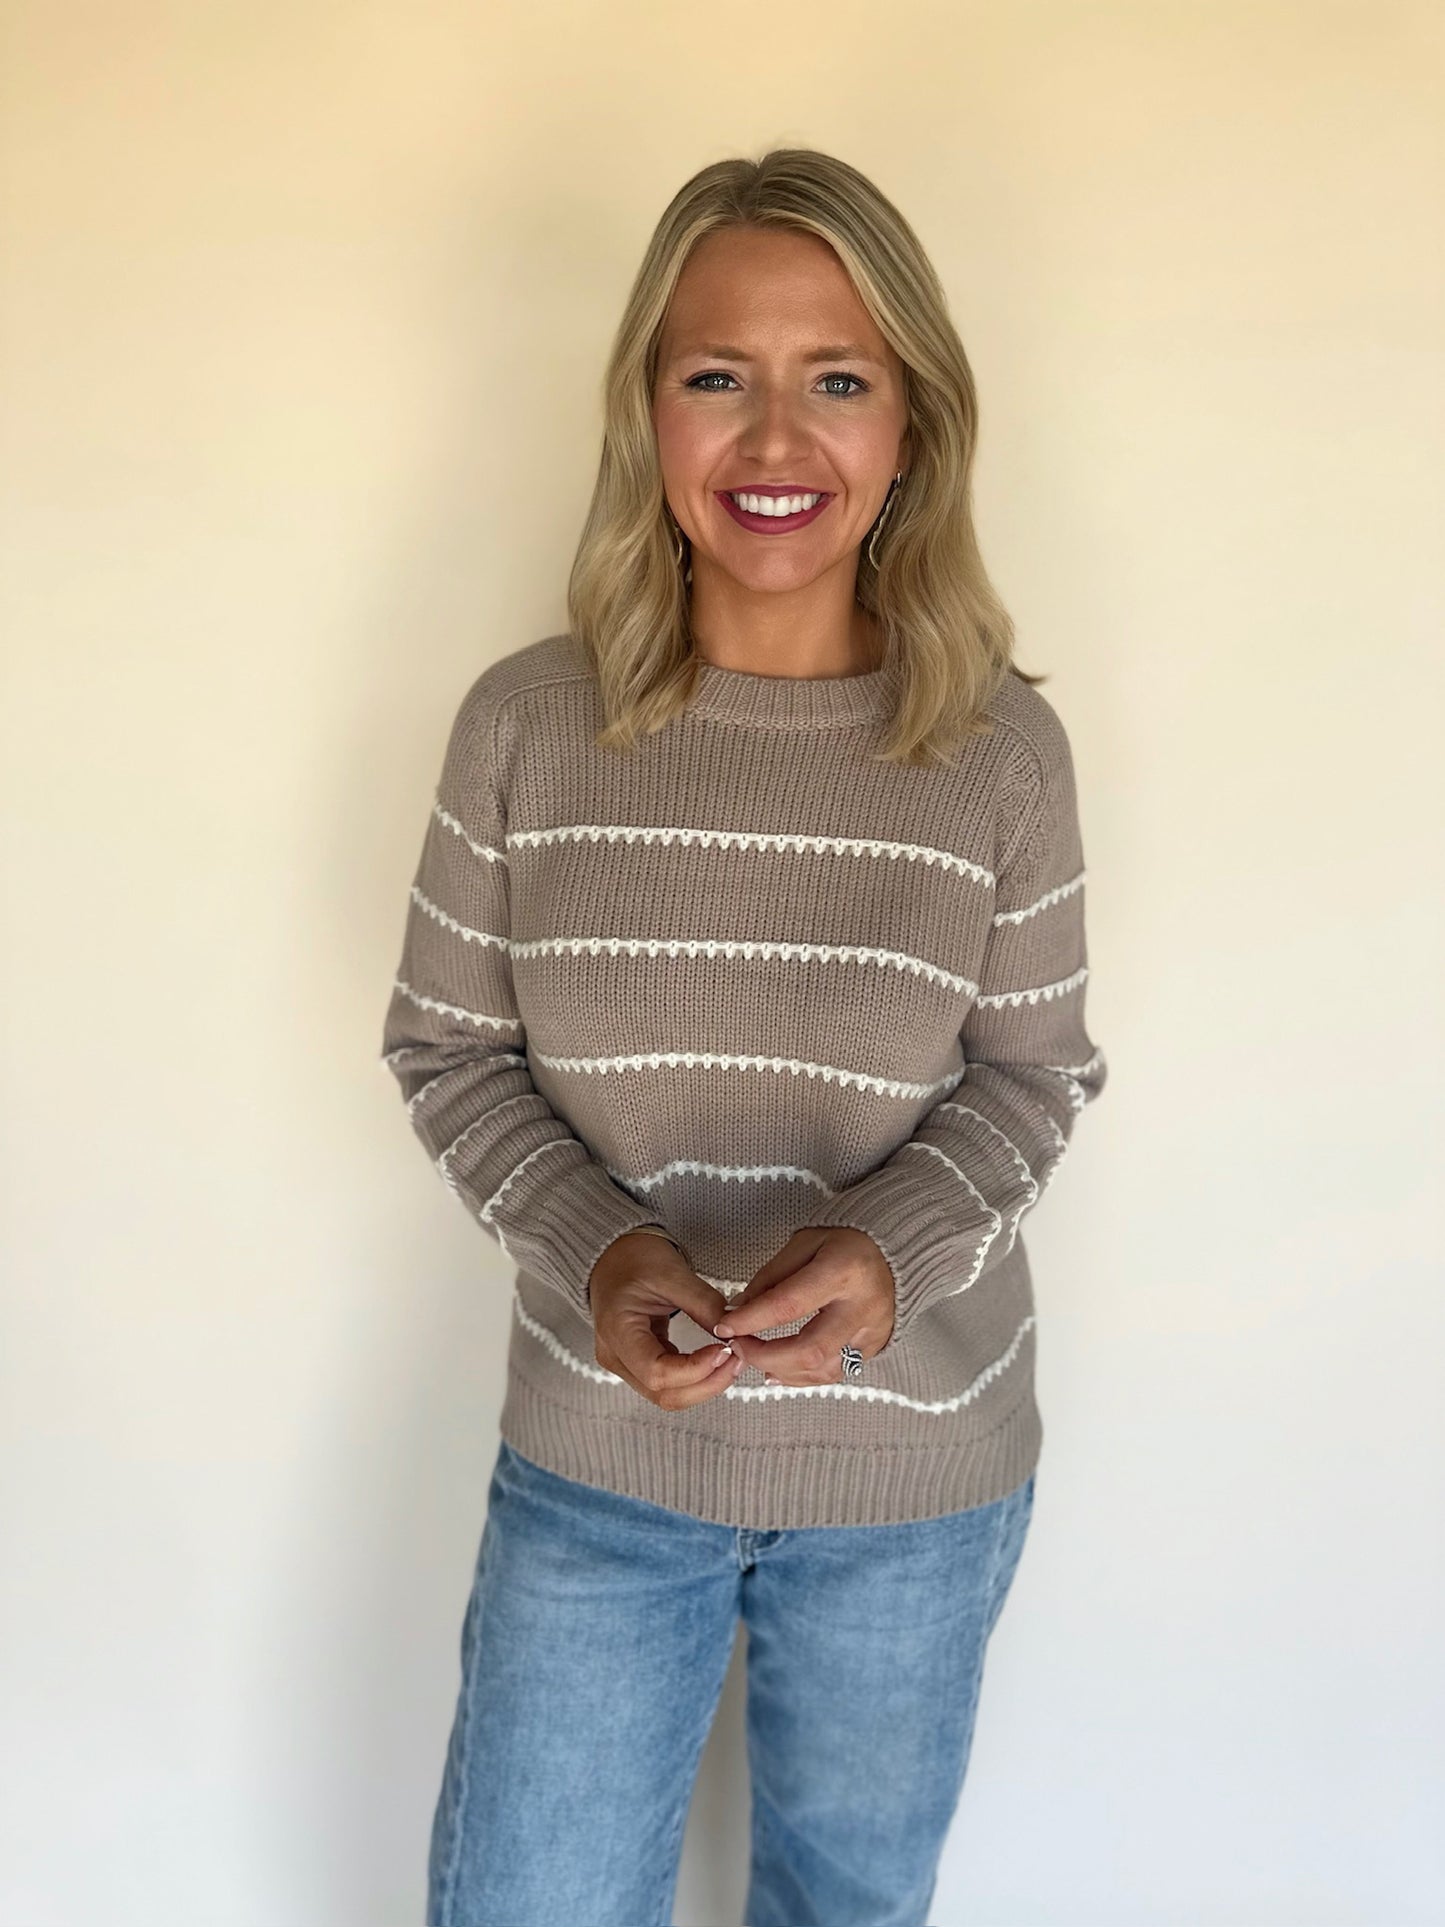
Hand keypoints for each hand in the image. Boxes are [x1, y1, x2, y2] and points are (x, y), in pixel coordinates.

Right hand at [588, 1232, 743, 1409]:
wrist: (613, 1257)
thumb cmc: (633, 1259)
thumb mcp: (672, 1274)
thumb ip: (705, 1304)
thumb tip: (735, 1331)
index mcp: (616, 1330)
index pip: (656, 1372)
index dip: (696, 1369)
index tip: (725, 1350)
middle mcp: (616, 1355)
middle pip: (663, 1394)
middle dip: (706, 1384)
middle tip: (736, 1360)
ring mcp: (626, 1363)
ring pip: (668, 1395)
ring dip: (704, 1384)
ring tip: (731, 1360)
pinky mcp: (639, 1364)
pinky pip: (669, 1384)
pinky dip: (696, 1377)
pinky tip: (716, 1360)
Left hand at [710, 1226, 896, 1386]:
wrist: (893, 1251)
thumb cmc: (846, 1242)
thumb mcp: (804, 1244)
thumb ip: (771, 1278)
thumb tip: (739, 1310)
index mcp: (843, 1271)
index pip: (789, 1305)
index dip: (751, 1320)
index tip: (725, 1326)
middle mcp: (862, 1307)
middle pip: (809, 1350)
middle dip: (765, 1356)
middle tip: (739, 1346)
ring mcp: (872, 1332)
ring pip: (823, 1371)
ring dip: (783, 1371)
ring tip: (757, 1358)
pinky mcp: (874, 1348)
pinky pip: (835, 1373)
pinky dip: (803, 1376)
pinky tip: (781, 1369)